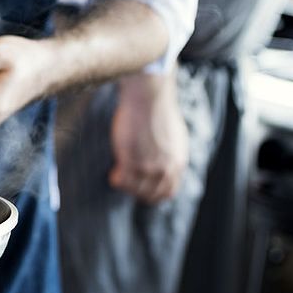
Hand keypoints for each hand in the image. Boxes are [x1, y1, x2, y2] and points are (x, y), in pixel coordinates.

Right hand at [107, 71, 187, 203]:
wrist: (149, 98)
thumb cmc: (158, 110)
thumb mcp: (175, 137)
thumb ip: (171, 154)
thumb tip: (165, 162)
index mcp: (177, 163)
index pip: (168, 192)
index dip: (153, 193)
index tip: (142, 187)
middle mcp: (165, 168)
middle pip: (151, 195)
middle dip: (138, 191)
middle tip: (127, 181)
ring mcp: (148, 167)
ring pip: (135, 190)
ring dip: (126, 185)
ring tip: (119, 173)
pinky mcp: (132, 161)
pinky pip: (122, 182)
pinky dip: (117, 179)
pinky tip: (114, 171)